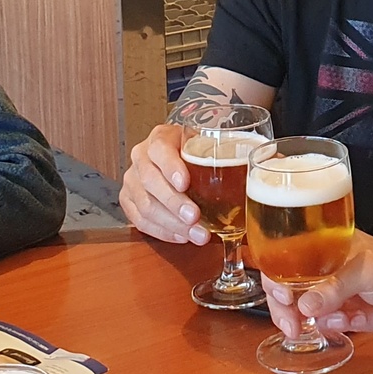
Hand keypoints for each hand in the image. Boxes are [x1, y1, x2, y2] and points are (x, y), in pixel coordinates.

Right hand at [119, 123, 206, 244]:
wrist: (174, 157)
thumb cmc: (193, 152)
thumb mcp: (205, 145)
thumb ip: (217, 155)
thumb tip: (245, 173)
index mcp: (160, 137)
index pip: (160, 149)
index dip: (171, 167)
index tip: (185, 183)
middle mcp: (141, 156)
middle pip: (151, 181)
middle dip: (174, 203)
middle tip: (194, 217)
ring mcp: (131, 179)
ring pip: (146, 205)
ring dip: (173, 224)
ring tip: (197, 234)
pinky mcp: (127, 200)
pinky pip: (140, 221)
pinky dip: (163, 232)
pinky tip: (182, 236)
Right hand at [261, 233, 372, 338]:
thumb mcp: (366, 270)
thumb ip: (336, 286)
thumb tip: (306, 305)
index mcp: (320, 246)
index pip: (284, 257)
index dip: (276, 275)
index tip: (283, 295)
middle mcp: (316, 269)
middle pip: (282, 286)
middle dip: (282, 307)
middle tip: (292, 323)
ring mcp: (324, 293)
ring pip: (296, 309)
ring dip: (302, 321)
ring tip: (325, 322)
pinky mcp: (333, 314)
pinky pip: (318, 324)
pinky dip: (328, 326)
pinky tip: (349, 319)